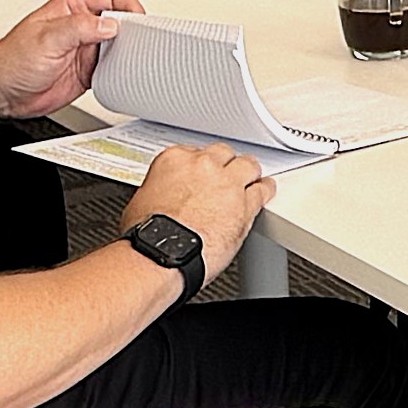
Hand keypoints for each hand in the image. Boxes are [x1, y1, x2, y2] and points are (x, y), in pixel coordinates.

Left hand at [0, 0, 137, 121]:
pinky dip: (120, 72)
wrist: (0, 92)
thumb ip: (79, 28)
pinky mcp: (86, 71)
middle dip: (133, 29)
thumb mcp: (46, 38)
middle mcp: (80, 27)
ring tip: (132, 59)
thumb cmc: (10, 60)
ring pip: (119, 45)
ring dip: (127, 52)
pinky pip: (112, 69)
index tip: (138, 20)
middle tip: (139, 42)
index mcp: (71, 8)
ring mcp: (84, 49)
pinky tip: (119, 75)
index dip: (129, 6)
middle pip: (120, 20)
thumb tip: (110, 24)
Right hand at [138, 142, 272, 264]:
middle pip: (223, 154)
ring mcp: (227, 183)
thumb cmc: (148, 235)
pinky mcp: (246, 204)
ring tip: (250, 178)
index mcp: (174, 160)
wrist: (163, 254)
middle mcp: (203, 166)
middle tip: (225, 176)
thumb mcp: (143, 200)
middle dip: (225, 165)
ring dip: (248, 173)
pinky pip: (262, 190)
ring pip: (247, 165)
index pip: (195, 153)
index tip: (202, 174)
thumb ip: (162, 189)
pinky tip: (265, 190)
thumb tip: (163, 196)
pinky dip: (265, 190)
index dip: (202, 166)